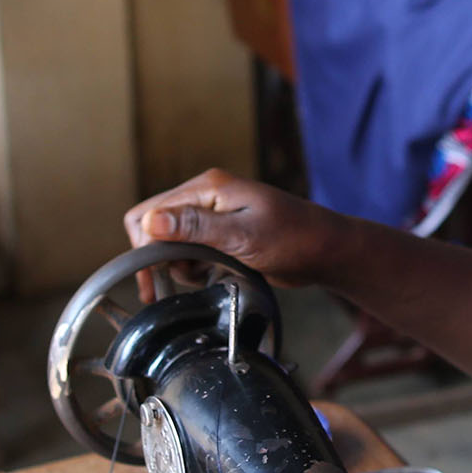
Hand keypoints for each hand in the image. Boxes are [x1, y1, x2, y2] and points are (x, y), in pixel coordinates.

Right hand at [123, 169, 348, 288]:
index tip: (153, 279)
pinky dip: (195, 269)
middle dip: (160, 259)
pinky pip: (191, 252)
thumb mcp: (243, 235)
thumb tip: (150, 222)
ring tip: (206, 276)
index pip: (150, 213)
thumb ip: (196, 228)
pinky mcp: (222, 235)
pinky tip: (214, 276)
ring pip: (171, 244)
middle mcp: (205, 197)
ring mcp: (213, 216)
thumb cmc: (293, 238)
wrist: (326, 250)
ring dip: (180, 267)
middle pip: (155, 228)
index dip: (145, 248)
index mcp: (207, 188)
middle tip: (174, 285)